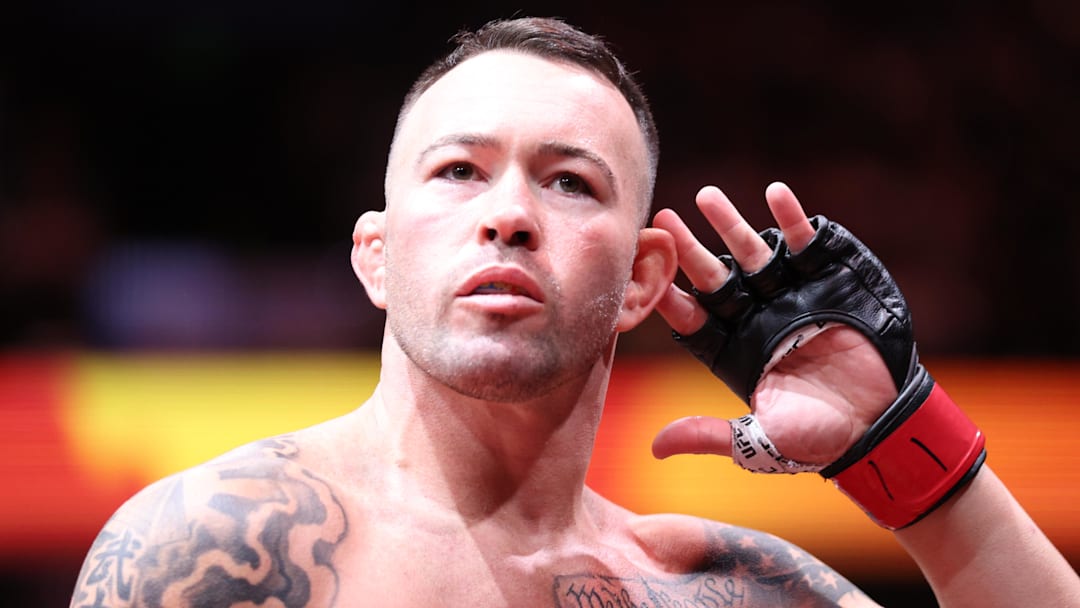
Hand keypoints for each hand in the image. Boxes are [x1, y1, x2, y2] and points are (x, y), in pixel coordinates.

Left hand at [650, 183, 897, 465]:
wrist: (880, 424)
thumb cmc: (817, 437)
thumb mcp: (760, 442)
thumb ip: (710, 435)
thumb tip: (655, 448)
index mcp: (731, 350)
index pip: (691, 319)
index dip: (670, 300)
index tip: (647, 283)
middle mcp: (753, 317)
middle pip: (712, 278)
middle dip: (687, 251)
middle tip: (662, 221)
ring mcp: (788, 295)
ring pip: (751, 254)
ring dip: (730, 224)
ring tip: (707, 196)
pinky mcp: (826, 280)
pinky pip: (804, 244)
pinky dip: (792, 219)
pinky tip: (775, 194)